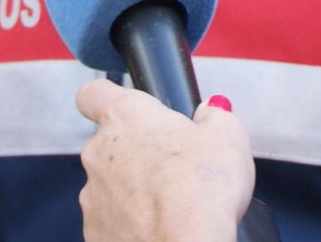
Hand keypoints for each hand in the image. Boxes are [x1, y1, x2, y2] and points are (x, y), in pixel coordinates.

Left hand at [75, 79, 250, 241]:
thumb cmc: (201, 191)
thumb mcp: (227, 136)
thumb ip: (215, 115)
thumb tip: (211, 114)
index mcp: (124, 118)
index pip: (93, 93)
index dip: (109, 97)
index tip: (129, 109)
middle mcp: (98, 153)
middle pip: (110, 144)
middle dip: (138, 153)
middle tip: (174, 167)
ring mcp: (93, 196)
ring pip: (111, 185)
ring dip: (134, 190)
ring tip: (171, 203)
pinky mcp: (95, 231)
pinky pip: (113, 220)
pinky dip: (132, 222)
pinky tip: (159, 227)